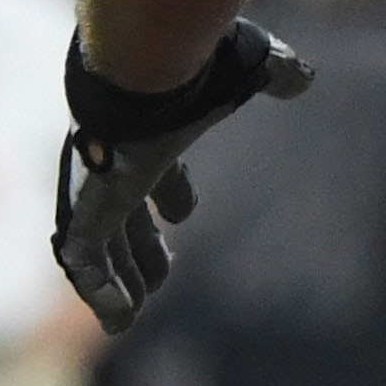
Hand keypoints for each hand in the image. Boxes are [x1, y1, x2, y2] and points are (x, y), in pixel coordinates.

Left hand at [53, 19, 312, 331]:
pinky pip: (83, 264)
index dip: (171, 195)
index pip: (155, 170)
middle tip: (161, 275)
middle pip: (124, 216)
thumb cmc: (195, 68)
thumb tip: (302, 80)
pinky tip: (118, 319)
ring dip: (118, 282)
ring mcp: (96, 192)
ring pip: (101, 248)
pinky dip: (99, 294)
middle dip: (141, 247)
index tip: (182, 216)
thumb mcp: (250, 67)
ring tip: (128, 318)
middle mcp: (116, 164)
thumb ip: (276, 74)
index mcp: (149, 133)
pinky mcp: (85, 214)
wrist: (142, 70)